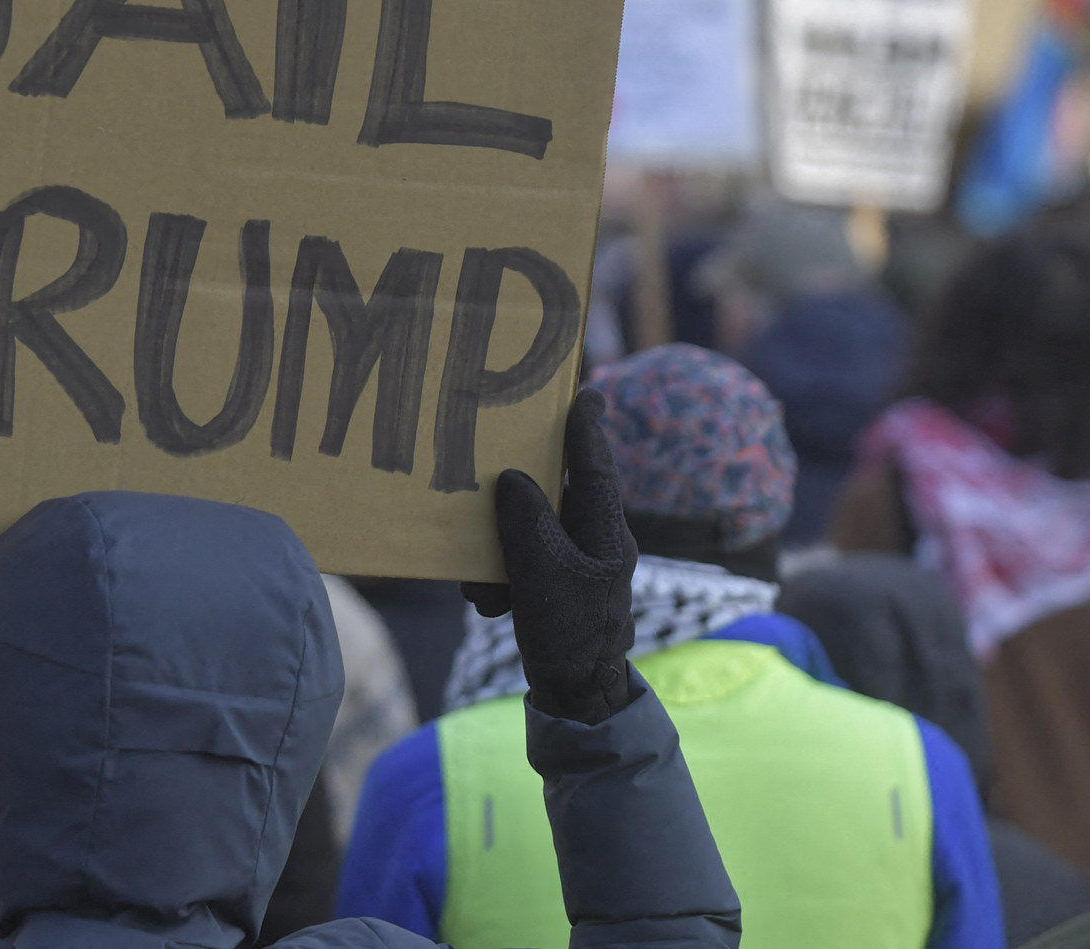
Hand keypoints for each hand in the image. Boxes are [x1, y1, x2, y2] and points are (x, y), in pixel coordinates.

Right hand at [462, 388, 637, 723]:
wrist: (579, 699)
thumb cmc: (571, 635)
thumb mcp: (545, 574)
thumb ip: (527, 522)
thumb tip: (512, 478)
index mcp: (605, 532)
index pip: (595, 468)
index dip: (586, 428)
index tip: (584, 391)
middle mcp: (596, 542)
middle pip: (557, 495)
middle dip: (520, 495)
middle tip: (497, 467)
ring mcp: (579, 566)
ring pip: (532, 532)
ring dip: (500, 551)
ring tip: (484, 586)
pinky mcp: (559, 589)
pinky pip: (523, 563)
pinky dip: (501, 578)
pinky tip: (488, 603)